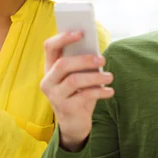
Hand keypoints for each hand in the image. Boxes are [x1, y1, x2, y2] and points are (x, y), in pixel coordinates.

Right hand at [40, 32, 113, 151]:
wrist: (74, 124)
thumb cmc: (78, 94)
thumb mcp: (78, 77)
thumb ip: (82, 64)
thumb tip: (96, 51)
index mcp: (49, 68)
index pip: (50, 47)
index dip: (63, 38)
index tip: (81, 32)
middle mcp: (48, 81)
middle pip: (63, 64)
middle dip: (84, 60)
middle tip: (102, 60)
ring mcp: (54, 95)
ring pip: (74, 80)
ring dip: (95, 77)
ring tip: (110, 77)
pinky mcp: (65, 108)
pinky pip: (84, 96)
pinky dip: (100, 92)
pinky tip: (110, 91)